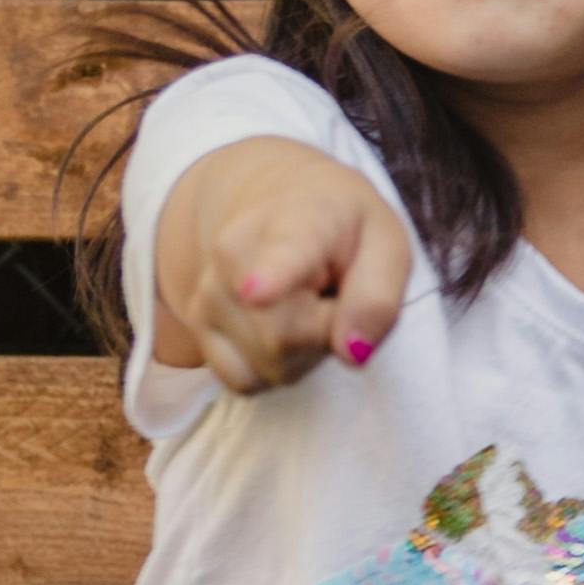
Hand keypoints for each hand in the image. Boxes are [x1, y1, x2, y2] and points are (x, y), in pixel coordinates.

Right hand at [150, 133, 412, 394]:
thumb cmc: (345, 232)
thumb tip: (352, 353)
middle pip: (285, 338)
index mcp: (297, 219)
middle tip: (333, 296)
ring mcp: (208, 290)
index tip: (256, 292)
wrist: (285, 203)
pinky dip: (273, 367)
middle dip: (325, 335)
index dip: (273, 277)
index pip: (284, 253)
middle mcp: (234, 251)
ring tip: (307, 305)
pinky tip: (281, 327)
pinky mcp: (196, 324)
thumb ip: (378, 298)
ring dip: (303, 353)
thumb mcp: (387, 247)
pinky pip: (245, 380)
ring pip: (268, 365)